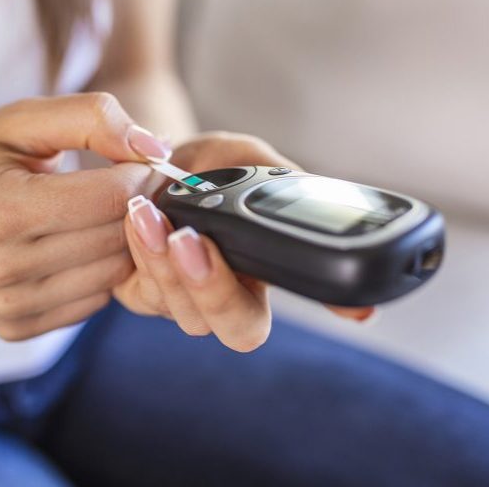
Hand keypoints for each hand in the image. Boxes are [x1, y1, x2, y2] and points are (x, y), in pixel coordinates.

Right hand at [0, 93, 169, 340]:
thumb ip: (93, 118)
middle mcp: (0, 267)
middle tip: (127, 184)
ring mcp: (8, 305)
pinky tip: (79, 246)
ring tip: (99, 213)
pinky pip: (98, 300)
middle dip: (136, 206)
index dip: (140, 173)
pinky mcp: (18, 327)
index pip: (110, 197)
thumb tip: (157, 149)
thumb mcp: (27, 118)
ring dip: (123, 241)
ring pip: (115, 273)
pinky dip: (100, 270)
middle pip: (116, 237)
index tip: (140, 161)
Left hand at [113, 131, 374, 351]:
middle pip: (236, 329)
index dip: (323, 309)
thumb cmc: (210, 165)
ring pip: (183, 311)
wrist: (151, 159)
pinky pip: (147, 290)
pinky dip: (143, 250)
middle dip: (213, 287)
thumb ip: (291, 190)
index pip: (292, 306)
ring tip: (149, 212)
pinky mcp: (140, 293)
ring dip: (166, 262)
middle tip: (190, 239)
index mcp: (260, 275)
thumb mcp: (252, 160)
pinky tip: (138, 216)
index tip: (349, 304)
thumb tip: (342, 242)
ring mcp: (179, 301)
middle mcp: (224, 298)